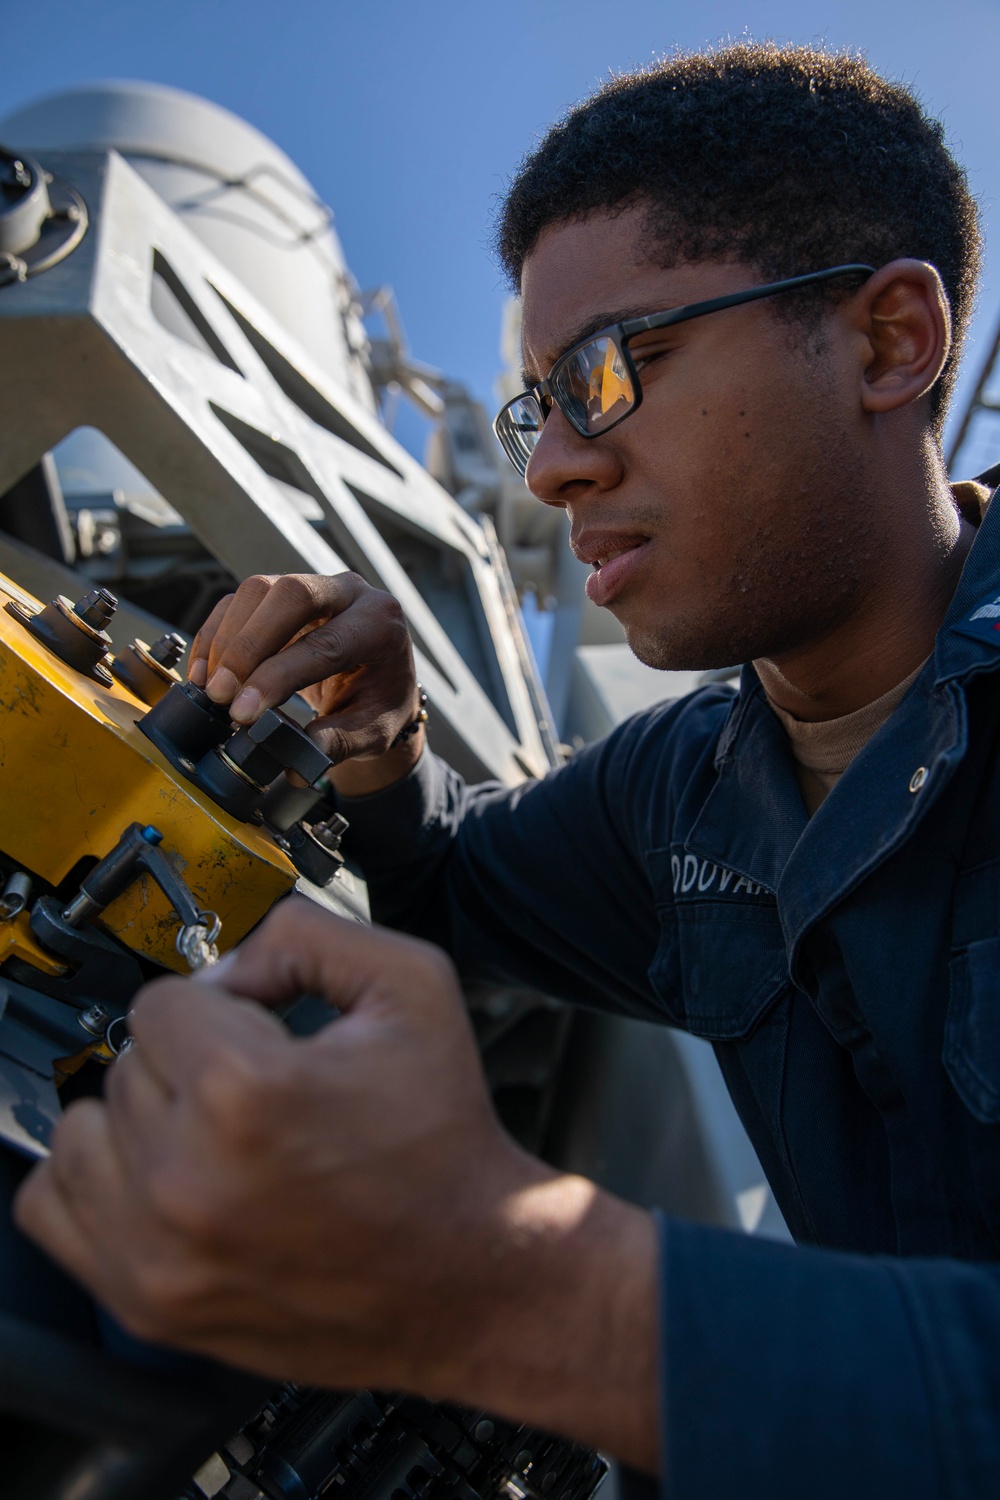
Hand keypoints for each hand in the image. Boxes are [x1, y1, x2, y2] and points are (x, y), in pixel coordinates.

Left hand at [14, 901, 657, 1469]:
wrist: (470, 1273)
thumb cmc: (443, 1143)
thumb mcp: (412, 986)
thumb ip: (306, 935)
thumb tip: (225, 965)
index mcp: (247, 1091)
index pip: (164, 1001)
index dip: (220, 1005)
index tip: (261, 1032)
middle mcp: (188, 1178)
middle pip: (126, 1062)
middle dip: (188, 1061)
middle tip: (257, 1091)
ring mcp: (160, 1251)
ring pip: (85, 1129)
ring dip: (139, 1119)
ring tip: (211, 1134)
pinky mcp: (149, 1303)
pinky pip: (53, 1209)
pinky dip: (98, 1183)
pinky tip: (163, 1178)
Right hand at [188, 573, 419, 764]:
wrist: (379, 684)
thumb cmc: (378, 706)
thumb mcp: (370, 734)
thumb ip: (336, 744)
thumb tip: (294, 759)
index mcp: (380, 625)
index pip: (326, 643)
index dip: (278, 676)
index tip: (244, 712)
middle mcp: (351, 594)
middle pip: (292, 595)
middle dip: (249, 645)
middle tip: (221, 694)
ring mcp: (315, 586)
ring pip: (259, 590)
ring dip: (227, 640)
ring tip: (212, 689)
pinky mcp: (281, 592)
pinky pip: (239, 600)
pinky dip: (214, 634)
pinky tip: (204, 672)